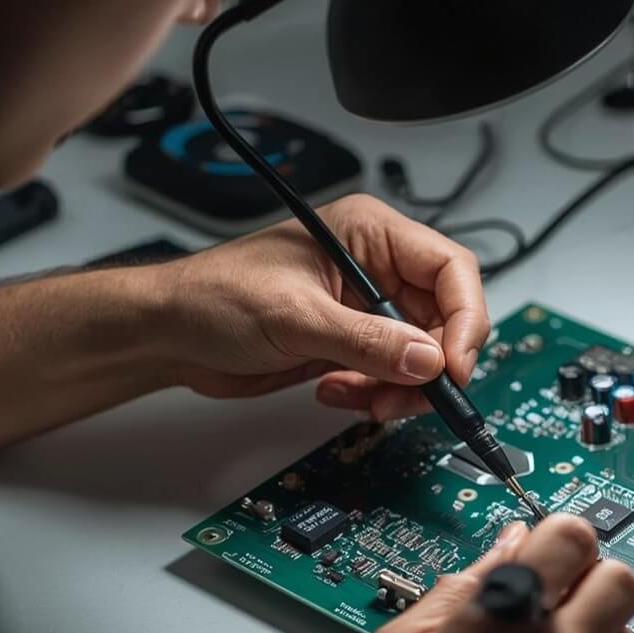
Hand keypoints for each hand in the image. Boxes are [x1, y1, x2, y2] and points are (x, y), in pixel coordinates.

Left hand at [155, 194, 488, 418]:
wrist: (168, 334)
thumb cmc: (213, 297)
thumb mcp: (295, 317)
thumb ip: (368, 341)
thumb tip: (429, 360)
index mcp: (370, 234)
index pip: (450, 269)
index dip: (465, 318)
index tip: (454, 366)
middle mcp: (376, 268)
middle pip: (444, 319)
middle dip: (430, 365)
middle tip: (411, 396)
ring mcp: (366, 309)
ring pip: (422, 356)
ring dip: (400, 387)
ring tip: (363, 399)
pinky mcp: (352, 344)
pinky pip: (390, 376)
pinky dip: (373, 393)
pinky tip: (334, 391)